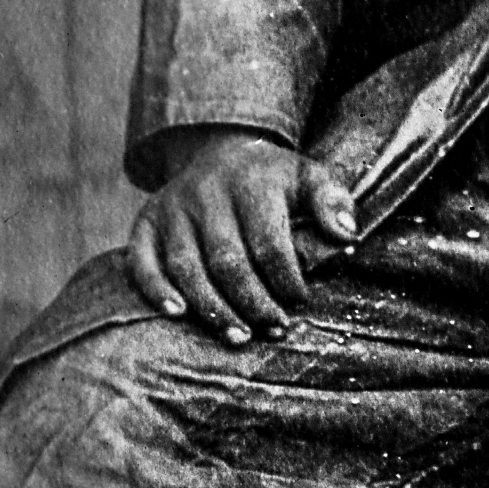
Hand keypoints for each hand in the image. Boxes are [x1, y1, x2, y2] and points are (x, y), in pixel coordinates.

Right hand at [127, 129, 359, 343]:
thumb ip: (333, 202)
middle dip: (253, 303)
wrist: (219, 151)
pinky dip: (155, 289)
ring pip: (187, 268)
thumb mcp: (309, 175)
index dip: (286, 280)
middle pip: (228, 262)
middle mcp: (206, 195)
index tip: (300, 302)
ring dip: (212, 308)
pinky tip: (178, 314)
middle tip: (274, 329)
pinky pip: (141, 260)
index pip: (269, 243)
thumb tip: (347, 237)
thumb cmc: (272, 178)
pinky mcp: (146, 222)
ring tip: (239, 336)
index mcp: (252, 183)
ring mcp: (172, 209)